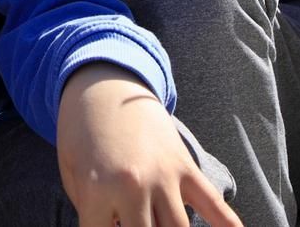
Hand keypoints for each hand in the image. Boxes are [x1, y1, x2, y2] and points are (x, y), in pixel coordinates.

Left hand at [57, 63, 239, 226]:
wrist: (105, 86)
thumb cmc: (81, 134)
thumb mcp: (72, 173)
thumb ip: (90, 211)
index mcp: (97, 190)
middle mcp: (134, 187)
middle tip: (137, 226)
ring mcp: (164, 176)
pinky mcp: (184, 166)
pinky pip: (213, 203)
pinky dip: (227, 224)